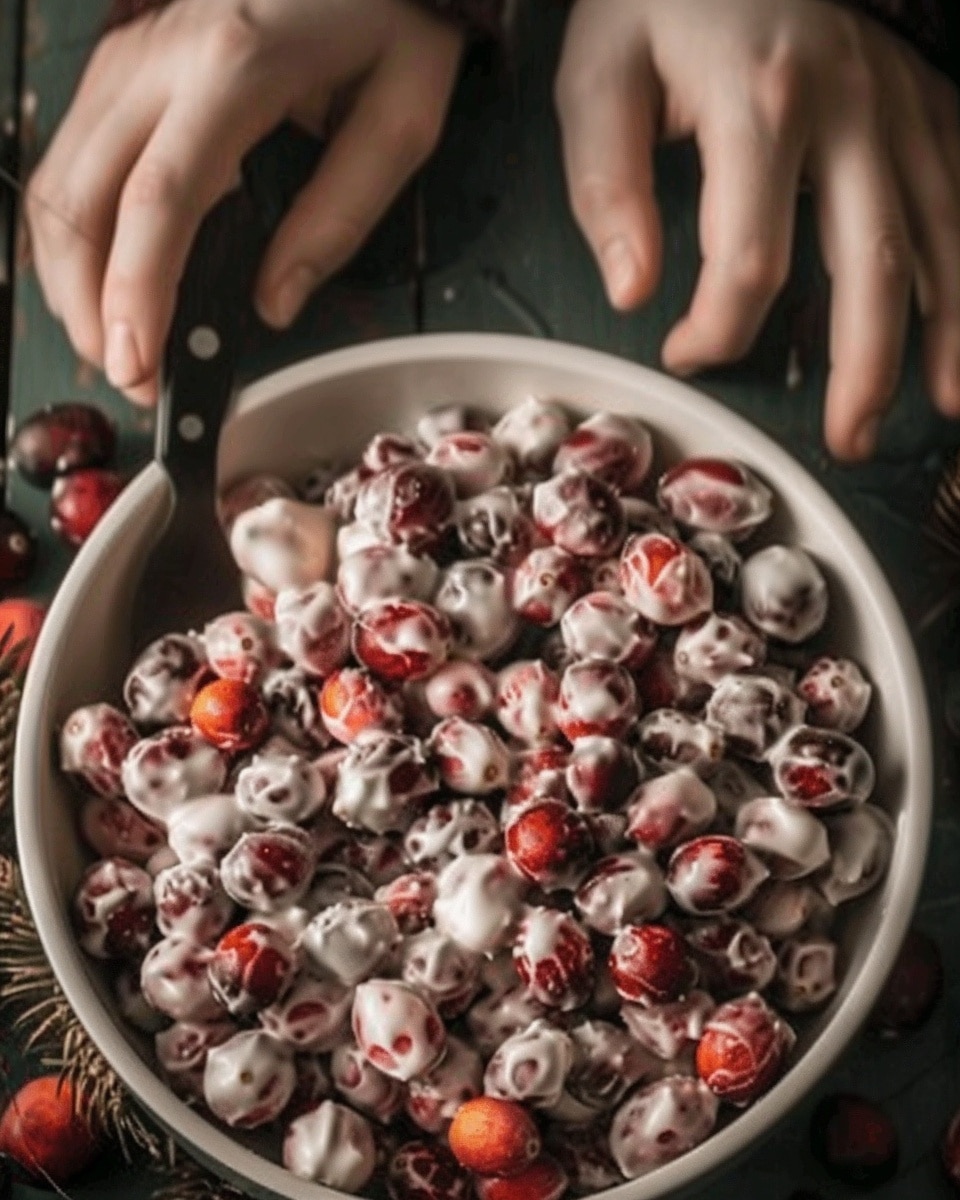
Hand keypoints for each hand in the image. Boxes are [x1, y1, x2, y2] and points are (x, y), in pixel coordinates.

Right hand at [26, 0, 462, 404]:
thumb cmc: (388, 20)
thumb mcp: (399, 119)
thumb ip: (338, 217)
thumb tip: (272, 306)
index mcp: (233, 69)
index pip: (158, 199)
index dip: (137, 292)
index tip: (138, 365)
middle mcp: (157, 60)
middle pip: (82, 199)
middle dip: (92, 306)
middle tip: (134, 378)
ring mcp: (126, 58)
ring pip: (58, 185)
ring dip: (74, 280)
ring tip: (119, 348)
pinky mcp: (119, 67)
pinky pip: (70, 164)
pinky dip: (76, 238)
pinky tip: (106, 286)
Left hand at [555, 0, 959, 459]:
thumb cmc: (657, 3)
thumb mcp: (599, 79)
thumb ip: (607, 187)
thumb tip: (632, 292)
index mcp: (760, 104)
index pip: (752, 258)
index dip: (718, 329)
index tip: (683, 353)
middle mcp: (853, 106)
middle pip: (873, 264)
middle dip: (864, 369)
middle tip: (847, 442)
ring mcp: (902, 104)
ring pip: (941, 236)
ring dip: (945, 333)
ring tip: (943, 409)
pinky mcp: (925, 101)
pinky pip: (959, 194)